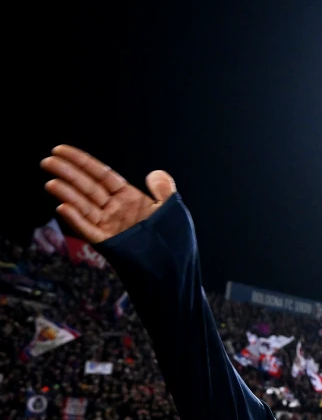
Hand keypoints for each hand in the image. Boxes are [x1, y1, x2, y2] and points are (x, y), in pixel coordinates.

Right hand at [40, 145, 176, 243]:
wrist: (175, 269)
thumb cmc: (174, 240)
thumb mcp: (172, 210)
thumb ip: (163, 190)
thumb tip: (155, 173)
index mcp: (128, 198)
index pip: (101, 175)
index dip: (82, 162)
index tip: (61, 150)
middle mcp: (115, 210)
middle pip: (88, 187)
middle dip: (68, 174)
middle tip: (47, 161)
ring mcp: (109, 226)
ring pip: (83, 206)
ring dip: (67, 194)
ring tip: (51, 183)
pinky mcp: (108, 244)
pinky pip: (89, 230)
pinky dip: (76, 220)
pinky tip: (63, 207)